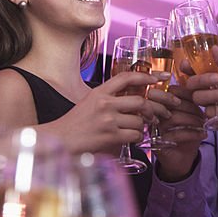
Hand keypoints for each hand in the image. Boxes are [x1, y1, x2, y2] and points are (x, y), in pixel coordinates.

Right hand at [51, 71, 170, 154]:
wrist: (60, 140)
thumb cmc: (74, 123)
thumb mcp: (88, 102)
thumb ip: (107, 98)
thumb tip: (128, 98)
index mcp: (99, 92)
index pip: (126, 77)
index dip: (144, 76)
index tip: (157, 78)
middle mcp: (105, 104)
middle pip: (140, 101)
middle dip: (152, 109)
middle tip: (154, 114)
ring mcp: (108, 120)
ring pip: (139, 120)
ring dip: (142, 126)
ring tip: (138, 129)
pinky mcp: (111, 136)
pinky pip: (135, 135)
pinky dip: (137, 138)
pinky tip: (132, 138)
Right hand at [147, 84, 205, 180]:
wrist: (182, 157)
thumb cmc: (187, 131)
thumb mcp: (192, 113)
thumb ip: (193, 98)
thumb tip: (206, 84)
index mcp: (161, 101)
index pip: (171, 90)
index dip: (187, 92)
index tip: (201, 98)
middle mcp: (154, 113)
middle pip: (170, 102)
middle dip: (191, 107)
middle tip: (204, 113)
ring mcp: (155, 128)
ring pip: (174, 117)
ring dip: (193, 120)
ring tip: (204, 124)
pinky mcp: (159, 142)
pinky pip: (177, 134)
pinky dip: (193, 133)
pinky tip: (203, 134)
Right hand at [186, 47, 217, 140]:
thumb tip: (213, 48)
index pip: (196, 70)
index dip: (187, 67)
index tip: (186, 64)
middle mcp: (213, 89)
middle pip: (192, 84)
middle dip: (201, 80)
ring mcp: (215, 104)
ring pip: (198, 98)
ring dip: (213, 95)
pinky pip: (209, 113)